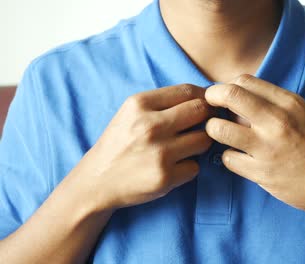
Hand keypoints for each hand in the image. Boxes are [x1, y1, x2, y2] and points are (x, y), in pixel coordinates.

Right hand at [70, 84, 213, 211]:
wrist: (97, 180)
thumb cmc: (120, 143)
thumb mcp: (131, 112)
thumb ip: (163, 102)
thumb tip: (205, 97)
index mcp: (140, 104)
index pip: (188, 90)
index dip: (204, 97)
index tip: (207, 104)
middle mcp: (150, 125)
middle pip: (201, 111)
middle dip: (207, 117)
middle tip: (203, 125)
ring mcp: (159, 152)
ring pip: (204, 139)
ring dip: (200, 143)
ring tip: (186, 147)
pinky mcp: (165, 177)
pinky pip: (195, 167)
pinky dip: (189, 167)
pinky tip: (174, 167)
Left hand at [205, 75, 304, 218]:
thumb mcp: (301, 112)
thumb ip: (271, 101)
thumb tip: (235, 95)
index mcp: (288, 102)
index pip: (244, 81)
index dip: (226, 87)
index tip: (224, 98)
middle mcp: (277, 121)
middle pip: (229, 95)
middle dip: (211, 98)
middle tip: (210, 109)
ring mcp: (267, 148)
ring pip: (218, 129)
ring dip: (214, 130)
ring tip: (222, 134)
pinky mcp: (261, 173)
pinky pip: (228, 158)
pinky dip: (229, 157)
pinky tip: (239, 158)